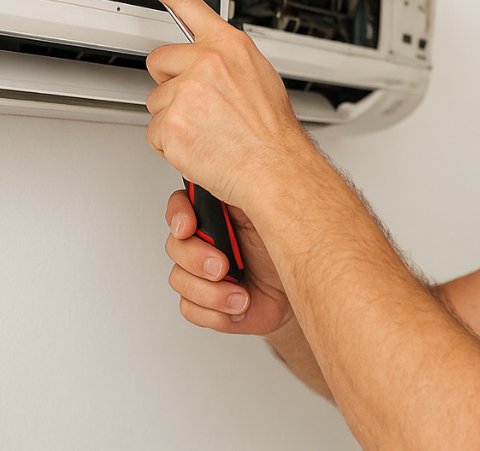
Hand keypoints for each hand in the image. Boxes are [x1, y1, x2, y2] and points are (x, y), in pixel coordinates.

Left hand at [124, 0, 315, 211]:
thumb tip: (208, 60)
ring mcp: (186, 92)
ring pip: (156, 100)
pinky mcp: (171, 122)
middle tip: (198, 105)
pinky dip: (170, 143)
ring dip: (173, 117)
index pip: (187, 4)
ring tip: (206, 130)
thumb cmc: (271, 132)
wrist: (275, 168)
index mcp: (229, 46)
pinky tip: (198, 145)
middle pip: (159, 61)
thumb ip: (228, 62)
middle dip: (170, 82)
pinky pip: (154, 131)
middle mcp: (206, 62)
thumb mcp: (259, 78)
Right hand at [165, 189, 293, 334]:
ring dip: (211, 291)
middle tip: (223, 266)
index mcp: (219, 213)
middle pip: (175, 246)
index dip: (178, 216)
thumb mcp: (270, 209)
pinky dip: (215, 311)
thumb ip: (244, 190)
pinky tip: (239, 303)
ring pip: (179, 279)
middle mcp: (209, 241)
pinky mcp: (210, 303)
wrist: (304, 286)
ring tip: (241, 293)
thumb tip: (226, 168)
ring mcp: (206, 272)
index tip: (188, 227)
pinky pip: (190, 308)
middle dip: (197, 259)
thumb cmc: (293, 244)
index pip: (181, 206)